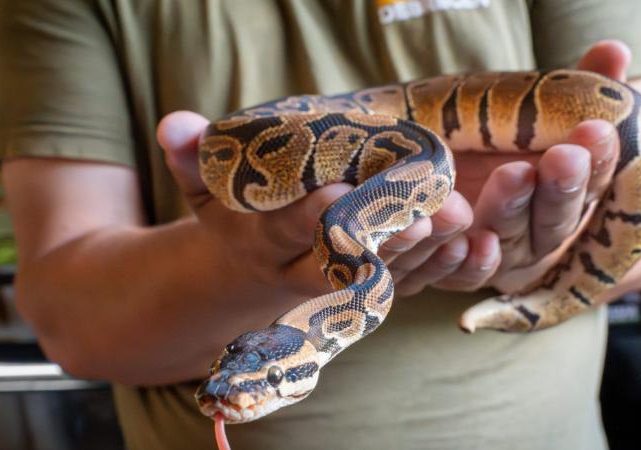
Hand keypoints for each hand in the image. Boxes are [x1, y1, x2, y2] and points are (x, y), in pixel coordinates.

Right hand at [158, 112, 474, 300]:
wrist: (245, 273)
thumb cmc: (228, 219)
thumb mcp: (203, 191)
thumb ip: (188, 157)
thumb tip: (171, 123)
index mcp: (260, 245)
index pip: (283, 233)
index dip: (306, 217)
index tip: (335, 193)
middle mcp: (301, 271)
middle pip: (343, 264)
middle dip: (381, 244)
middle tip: (420, 220)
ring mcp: (338, 282)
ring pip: (383, 275)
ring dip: (423, 252)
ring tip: (458, 221)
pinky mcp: (367, 284)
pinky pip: (405, 282)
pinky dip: (436, 266)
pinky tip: (469, 241)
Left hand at [391, 40, 629, 295]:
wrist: (449, 185)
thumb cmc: (506, 146)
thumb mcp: (539, 114)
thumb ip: (578, 85)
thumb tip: (614, 49)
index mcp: (570, 194)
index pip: (592, 179)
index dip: (598, 158)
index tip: (597, 130)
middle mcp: (540, 229)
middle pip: (556, 214)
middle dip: (562, 185)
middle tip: (564, 156)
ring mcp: (502, 252)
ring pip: (511, 237)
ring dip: (513, 208)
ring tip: (514, 175)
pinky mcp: (460, 269)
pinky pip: (466, 273)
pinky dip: (471, 262)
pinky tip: (473, 240)